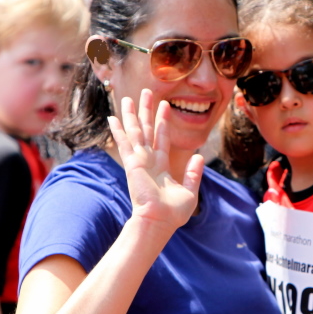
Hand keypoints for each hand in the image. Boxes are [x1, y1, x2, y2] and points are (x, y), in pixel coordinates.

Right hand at [107, 89, 203, 230]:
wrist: (159, 221)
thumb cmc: (174, 213)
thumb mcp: (190, 192)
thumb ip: (193, 174)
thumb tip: (200, 157)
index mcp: (161, 166)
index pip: (161, 138)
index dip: (163, 121)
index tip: (164, 105)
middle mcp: (148, 161)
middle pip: (147, 130)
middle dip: (146, 111)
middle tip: (146, 92)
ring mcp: (139, 161)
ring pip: (135, 131)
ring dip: (132, 114)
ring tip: (128, 97)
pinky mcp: (132, 164)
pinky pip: (125, 143)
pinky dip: (118, 130)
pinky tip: (112, 118)